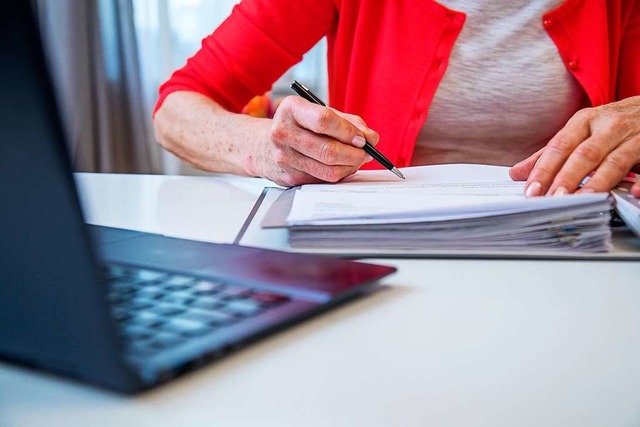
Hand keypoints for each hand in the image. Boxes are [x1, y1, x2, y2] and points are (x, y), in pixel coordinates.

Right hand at [250, 96, 377, 186]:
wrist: (263, 144)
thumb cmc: (298, 125)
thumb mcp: (318, 113)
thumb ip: (347, 122)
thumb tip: (371, 138)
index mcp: (291, 109)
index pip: (324, 121)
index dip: (348, 132)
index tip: (363, 139)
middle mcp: (283, 133)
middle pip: (328, 150)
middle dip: (354, 154)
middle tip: (366, 153)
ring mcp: (283, 157)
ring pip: (328, 169)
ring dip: (350, 167)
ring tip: (357, 160)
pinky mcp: (288, 177)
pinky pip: (322, 179)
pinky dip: (338, 174)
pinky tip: (341, 166)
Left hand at [509, 96, 639, 197]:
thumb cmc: (611, 124)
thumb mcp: (580, 131)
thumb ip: (550, 154)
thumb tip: (516, 173)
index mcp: (585, 121)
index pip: (559, 146)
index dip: (545, 170)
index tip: (531, 191)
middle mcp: (609, 127)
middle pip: (585, 154)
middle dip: (568, 177)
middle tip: (554, 199)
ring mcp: (635, 137)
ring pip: (615, 161)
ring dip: (598, 182)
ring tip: (582, 200)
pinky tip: (632, 192)